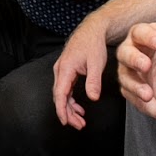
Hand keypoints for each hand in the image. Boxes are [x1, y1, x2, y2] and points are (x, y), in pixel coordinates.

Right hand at [53, 14, 109, 129]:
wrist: (92, 30)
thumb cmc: (93, 44)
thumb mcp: (96, 63)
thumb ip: (93, 81)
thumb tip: (92, 97)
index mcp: (65, 69)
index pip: (60, 94)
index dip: (62, 110)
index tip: (66, 122)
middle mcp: (60, 70)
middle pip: (59, 96)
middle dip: (68, 113)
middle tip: (79, 125)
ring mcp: (62, 70)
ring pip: (62, 94)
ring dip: (70, 108)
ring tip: (80, 120)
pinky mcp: (67, 71)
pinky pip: (65, 89)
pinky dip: (71, 100)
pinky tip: (79, 108)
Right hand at [119, 0, 155, 120]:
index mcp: (140, 36)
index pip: (139, 33)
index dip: (148, 37)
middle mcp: (131, 55)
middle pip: (125, 56)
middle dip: (134, 61)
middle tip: (146, 65)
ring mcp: (132, 76)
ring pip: (129, 82)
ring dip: (140, 90)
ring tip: (151, 94)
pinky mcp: (137, 97)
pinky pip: (143, 105)